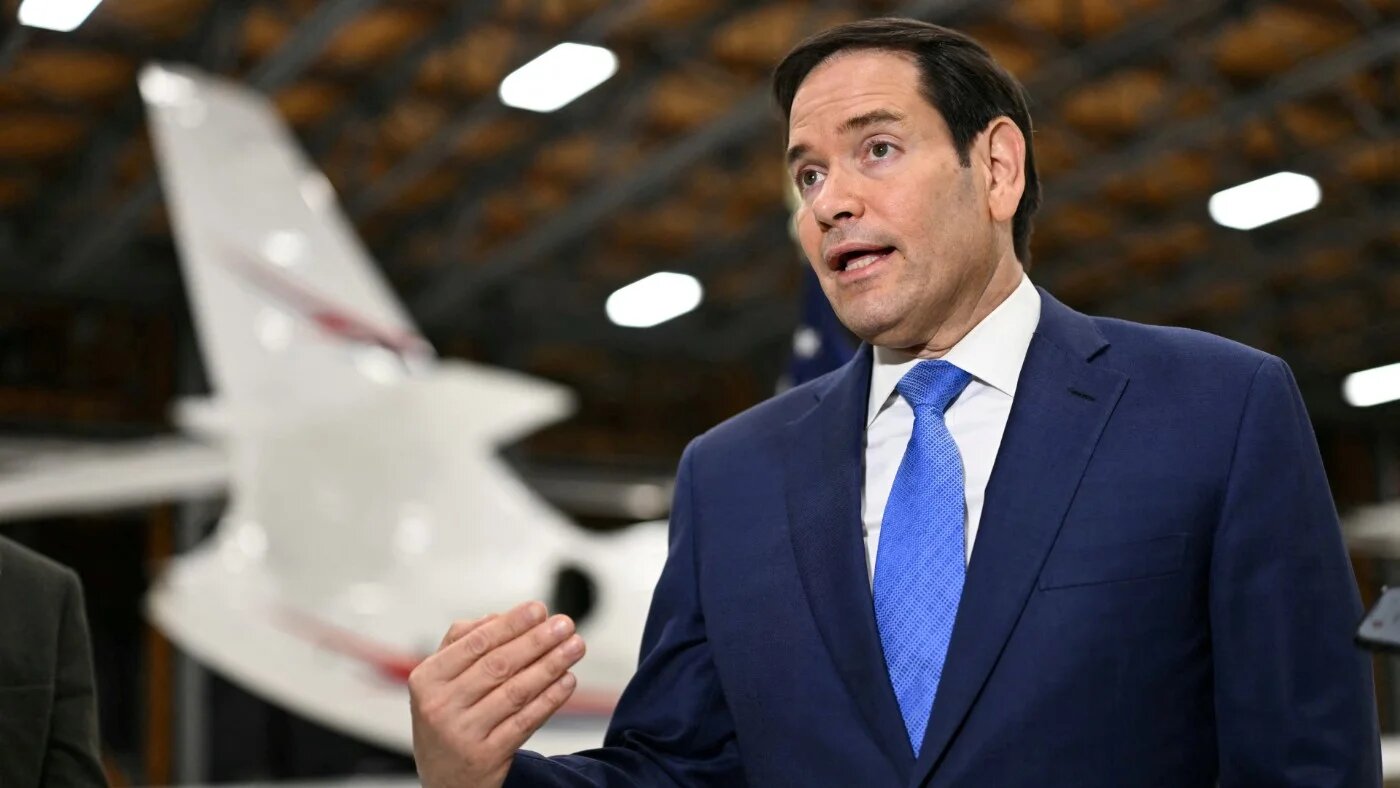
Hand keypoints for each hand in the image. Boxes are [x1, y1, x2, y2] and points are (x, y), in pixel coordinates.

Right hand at [410, 601, 586, 787]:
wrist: (444, 781)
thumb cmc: (447, 718)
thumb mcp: (439, 680)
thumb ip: (462, 643)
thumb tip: (497, 616)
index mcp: (426, 679)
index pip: (475, 643)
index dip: (511, 624)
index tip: (539, 609)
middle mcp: (440, 706)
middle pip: (498, 665)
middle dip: (537, 641)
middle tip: (565, 624)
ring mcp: (463, 734)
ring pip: (515, 692)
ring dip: (550, 665)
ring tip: (575, 647)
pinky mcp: (487, 757)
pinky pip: (525, 722)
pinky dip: (550, 699)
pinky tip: (567, 681)